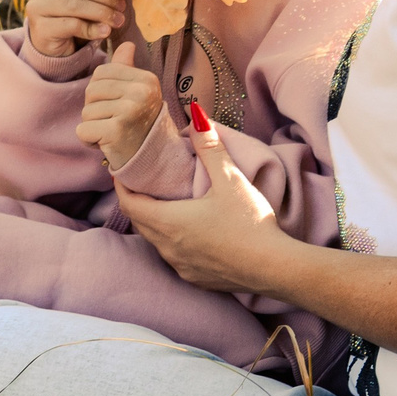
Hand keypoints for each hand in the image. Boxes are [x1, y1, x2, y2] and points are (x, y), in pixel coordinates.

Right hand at [24, 0, 130, 57]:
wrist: (53, 49)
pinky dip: (91, 29)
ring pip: (74, 5)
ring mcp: (37, 8)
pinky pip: (70, 25)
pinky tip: (105, 32)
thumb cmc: (73, 20)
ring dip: (101, 12)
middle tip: (122, 8)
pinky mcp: (40, 28)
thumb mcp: (86, 2)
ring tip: (117, 21)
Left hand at [76, 42, 164, 169]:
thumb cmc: (140, 124)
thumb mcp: (138, 93)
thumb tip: (126, 44)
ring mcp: (129, 110)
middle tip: (115, 122)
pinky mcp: (116, 130)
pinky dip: (90, 141)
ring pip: (86, 111)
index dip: (101, 92)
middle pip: (91, 91)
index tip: (118, 106)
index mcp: (146, 79)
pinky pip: (83, 130)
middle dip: (95, 109)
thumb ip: (127, 69)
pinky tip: (107, 144)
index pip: (102, 72)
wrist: (153, 160)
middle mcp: (140, 92)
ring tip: (113, 133)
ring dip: (93, 126)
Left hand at [118, 123, 294, 294]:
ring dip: (154, 222)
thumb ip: (210, 148)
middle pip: (139, 222)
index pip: (129, 204)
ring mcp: (181, 266)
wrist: (275, 268)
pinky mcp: (196, 278)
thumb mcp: (230, 180)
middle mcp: (168, 247)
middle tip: (142, 181)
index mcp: (169, 222)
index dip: (122, 186)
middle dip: (136, 201)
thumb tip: (196, 116)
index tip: (122, 170)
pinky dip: (172, 240)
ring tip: (164, 202)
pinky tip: (189, 232)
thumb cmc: (250, 223)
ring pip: (156, 241)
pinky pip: (174, 257)